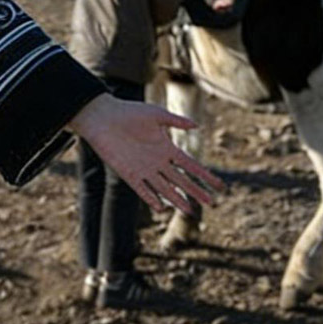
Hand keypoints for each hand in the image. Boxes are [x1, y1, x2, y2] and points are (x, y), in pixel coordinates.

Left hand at [67, 93, 223, 215]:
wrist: (103, 117)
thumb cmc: (130, 112)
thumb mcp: (156, 114)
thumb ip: (176, 122)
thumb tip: (197, 126)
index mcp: (166, 148)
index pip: (190, 165)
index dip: (205, 175)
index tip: (219, 185)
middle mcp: (158, 162)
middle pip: (181, 180)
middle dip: (196, 191)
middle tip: (211, 203)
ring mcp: (144, 169)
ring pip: (165, 189)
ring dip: (177, 199)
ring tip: (190, 211)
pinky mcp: (128, 174)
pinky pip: (142, 190)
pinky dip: (152, 199)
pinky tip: (161, 208)